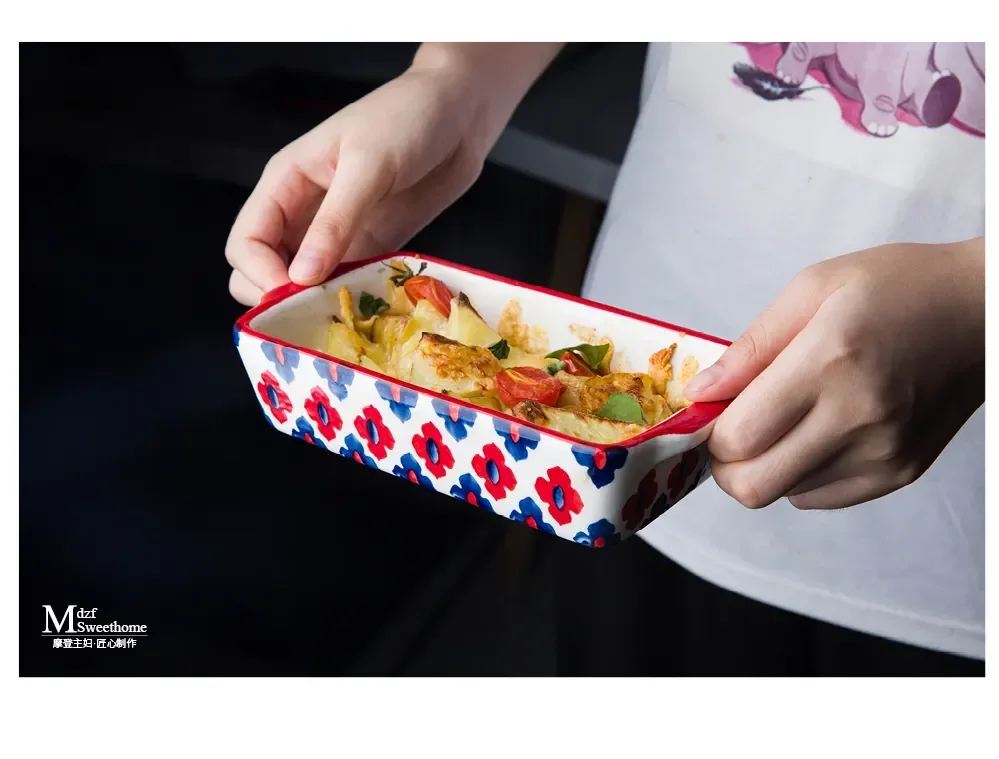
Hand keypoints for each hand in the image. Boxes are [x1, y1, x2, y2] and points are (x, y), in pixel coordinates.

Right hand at [226, 43, 562, 304]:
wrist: (459, 115)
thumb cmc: (407, 120)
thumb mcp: (368, 166)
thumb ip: (335, 222)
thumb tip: (301, 277)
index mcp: (286, 183)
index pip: (246, 242)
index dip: (260, 274)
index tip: (293, 294)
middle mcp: (303, 213)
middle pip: (261, 271)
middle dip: (278, 297)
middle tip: (314, 313)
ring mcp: (336, 235)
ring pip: (303, 285)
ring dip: (315, 306)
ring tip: (343, 319)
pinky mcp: (370, 249)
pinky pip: (346, 285)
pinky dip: (351, 303)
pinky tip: (370, 313)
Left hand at [684, 239, 983, 509]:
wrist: (984, 313)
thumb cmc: (897, 288)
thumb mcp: (813, 289)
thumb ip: (750, 347)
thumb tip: (700, 394)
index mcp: (830, 361)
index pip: (739, 436)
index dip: (708, 430)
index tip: (711, 409)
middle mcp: (859, 417)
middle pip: (753, 485)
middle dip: (725, 463)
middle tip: (732, 427)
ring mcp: (883, 453)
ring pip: (782, 493)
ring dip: (765, 464)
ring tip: (784, 418)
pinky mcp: (900, 473)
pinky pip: (818, 497)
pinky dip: (799, 473)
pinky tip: (815, 431)